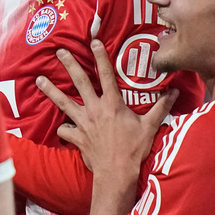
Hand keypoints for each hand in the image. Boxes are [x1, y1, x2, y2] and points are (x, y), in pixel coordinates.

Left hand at [36, 40, 176, 183]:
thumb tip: (175, 92)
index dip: (100, 56)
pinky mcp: (77, 137)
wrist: (116, 173)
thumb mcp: (150, 126)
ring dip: (51, 90)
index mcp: (112, 104)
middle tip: (59, 51)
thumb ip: (161, 107)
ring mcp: (83, 123)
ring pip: (64, 102)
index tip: (93, 41)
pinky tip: (62, 126)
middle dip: (69, 65)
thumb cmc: (133, 149)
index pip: (106, 75)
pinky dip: (63, 127)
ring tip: (39, 80)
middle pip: (79, 82)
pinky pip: (65, 130)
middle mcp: (95, 109)